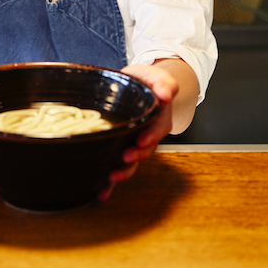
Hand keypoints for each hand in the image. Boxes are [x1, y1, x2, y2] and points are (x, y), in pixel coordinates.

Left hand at [99, 62, 178, 200]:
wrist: (137, 87)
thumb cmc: (145, 82)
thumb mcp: (156, 76)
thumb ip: (164, 83)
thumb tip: (166, 93)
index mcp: (157, 118)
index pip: (157, 129)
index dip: (151, 137)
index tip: (142, 141)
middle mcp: (146, 134)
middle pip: (144, 150)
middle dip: (135, 157)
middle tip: (126, 159)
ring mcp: (132, 143)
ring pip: (130, 162)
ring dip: (122, 172)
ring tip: (111, 179)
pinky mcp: (118, 147)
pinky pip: (116, 165)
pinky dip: (108, 181)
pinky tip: (100, 191)